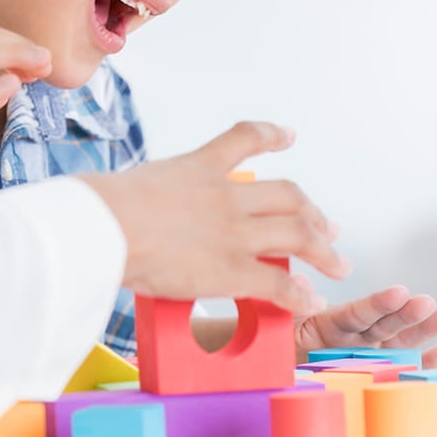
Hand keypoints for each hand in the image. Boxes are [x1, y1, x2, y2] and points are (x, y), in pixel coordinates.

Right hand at [82, 122, 349, 315]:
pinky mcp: (232, 270)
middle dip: (313, 212)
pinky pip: (278, 282)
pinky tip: (310, 300)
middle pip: (288, 195)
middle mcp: (225, 195)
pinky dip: (299, 294)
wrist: (102, 226)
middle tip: (329, 225)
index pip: (243, 139)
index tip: (288, 135)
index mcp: (198, 168)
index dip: (271, 135)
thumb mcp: (129, 185)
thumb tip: (120, 203)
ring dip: (323, 251)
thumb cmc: (97, 209)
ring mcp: (233, 231)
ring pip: (297, 234)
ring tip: (339, 265)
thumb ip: (144, 194)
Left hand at [293, 285, 436, 366]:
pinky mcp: (368, 370)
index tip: (400, 292)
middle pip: (383, 325)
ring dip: (422, 329)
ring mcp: (364, 352)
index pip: (358, 312)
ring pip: (395, 340)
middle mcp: (353, 336)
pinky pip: (396, 367)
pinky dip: (421, 361)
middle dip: (406, 314)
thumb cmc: (279, 337)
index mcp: (332, 321)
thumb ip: (295, 299)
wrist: (275, 362)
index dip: (379, 304)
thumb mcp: (282, 317)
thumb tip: (302, 280)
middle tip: (428, 303)